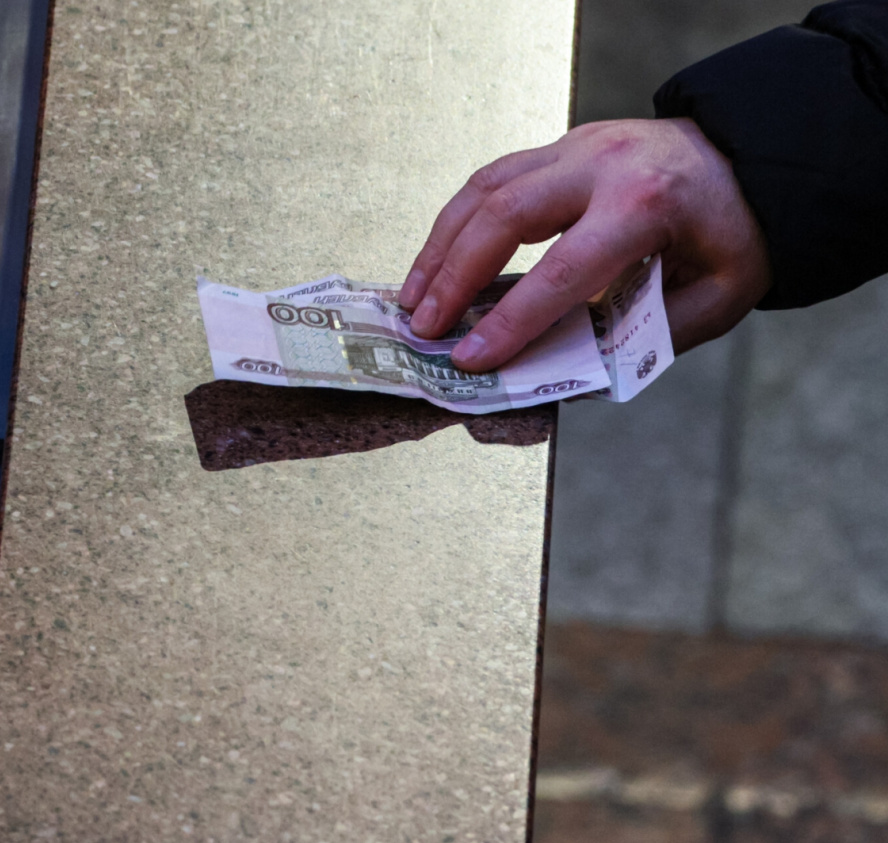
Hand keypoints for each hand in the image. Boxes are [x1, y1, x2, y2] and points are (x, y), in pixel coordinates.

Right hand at [399, 118, 772, 371]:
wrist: (752, 158)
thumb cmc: (733, 233)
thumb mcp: (714, 296)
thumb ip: (645, 336)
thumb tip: (570, 374)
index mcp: (646, 204)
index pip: (563, 270)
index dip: (511, 321)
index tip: (470, 359)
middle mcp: (602, 165)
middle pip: (504, 215)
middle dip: (454, 276)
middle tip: (424, 326)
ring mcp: (575, 147)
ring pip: (485, 189)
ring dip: (440, 247)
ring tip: (412, 298)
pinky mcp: (559, 147)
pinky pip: (492, 179)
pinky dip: (456, 222)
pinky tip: (436, 259)